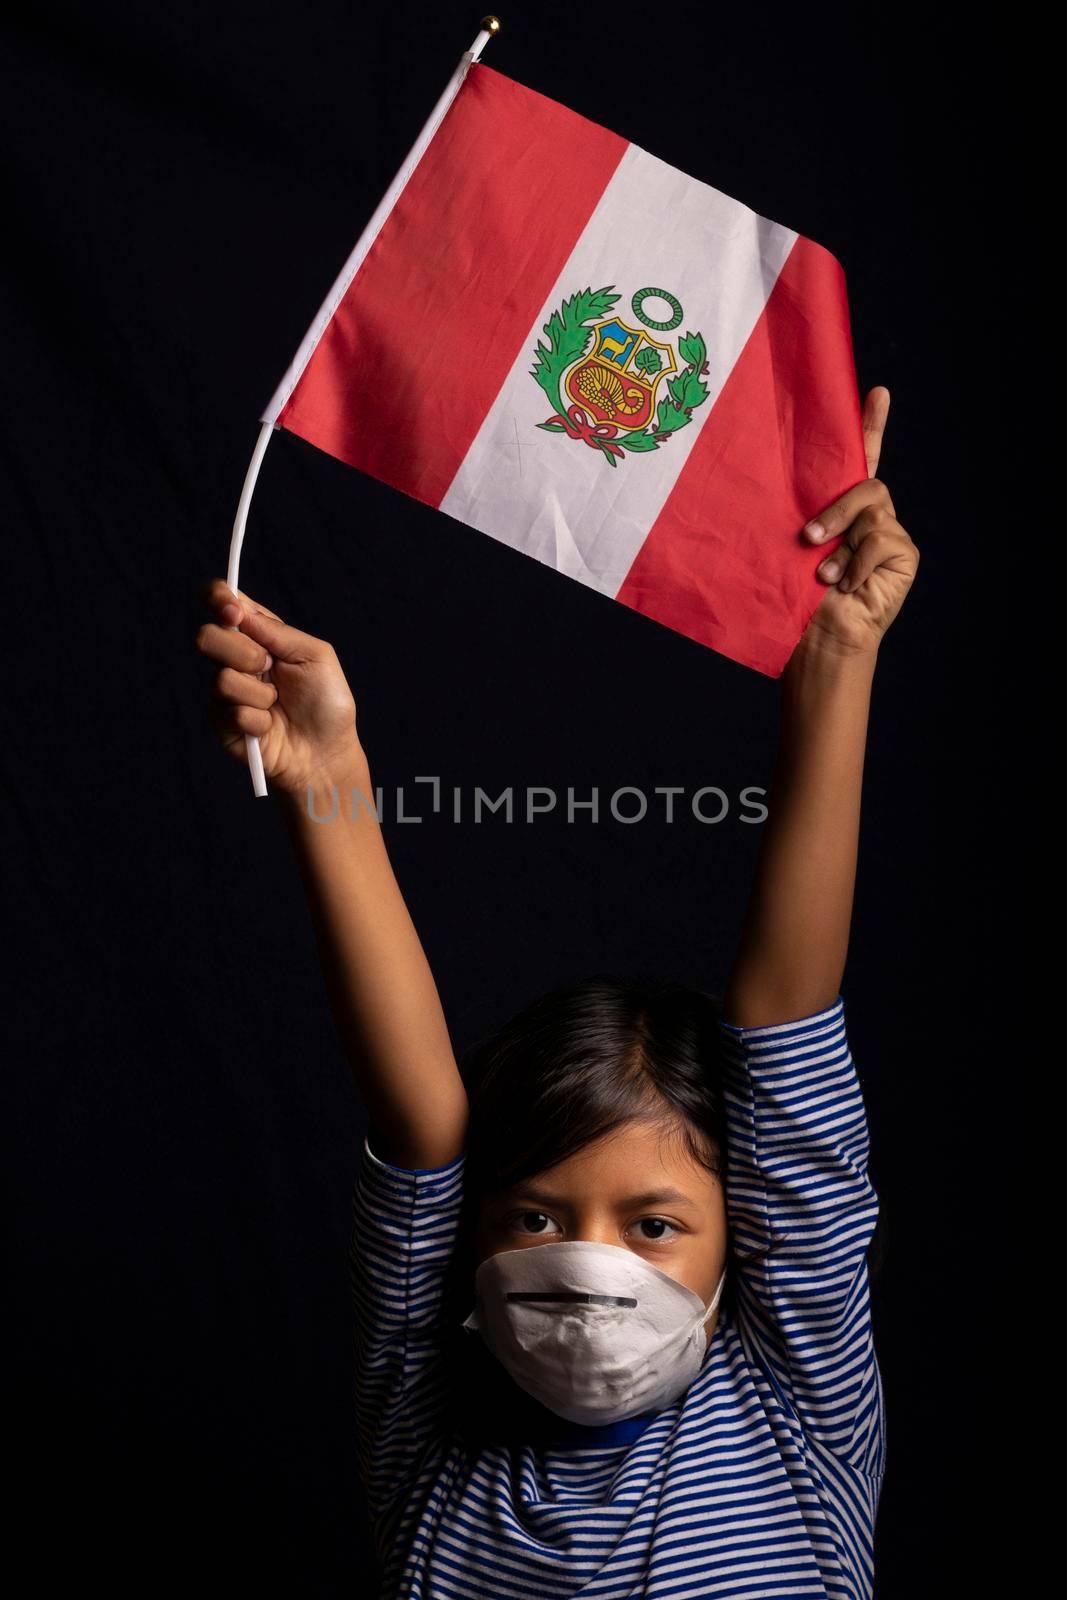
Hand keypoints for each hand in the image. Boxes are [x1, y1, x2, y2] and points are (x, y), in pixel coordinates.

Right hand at [195, 578, 362, 793]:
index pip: (222, 604)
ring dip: (259, 693)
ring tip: (276, 704)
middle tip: (269, 667)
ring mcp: (225, 691)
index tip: (231, 609)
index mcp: (257, 635)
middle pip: (207, 637)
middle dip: (242, 652)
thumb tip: (240, 611)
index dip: (218, 598)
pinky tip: (269, 726)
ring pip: (222, 678)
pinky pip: (230, 711)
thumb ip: (278, 631)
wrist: (326, 751)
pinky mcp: (221, 722)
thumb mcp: (315, 656)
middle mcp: (235, 659)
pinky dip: (258, 719)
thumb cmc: (326, 702)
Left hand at [797, 387, 919, 658]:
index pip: (859, 457)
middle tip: (809, 538)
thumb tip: (756, 485)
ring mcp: (888, 534)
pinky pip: (882, 538)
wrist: (814, 639)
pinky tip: (846, 586)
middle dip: (836, 509)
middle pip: (865, 482)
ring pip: (873, 507)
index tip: (877, 393)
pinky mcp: (903, 554)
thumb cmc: (791, 595)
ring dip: (841, 540)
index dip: (871, 425)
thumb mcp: (785, 545)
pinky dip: (858, 563)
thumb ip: (791, 514)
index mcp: (838, 508)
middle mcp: (867, 516)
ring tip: (821, 574)